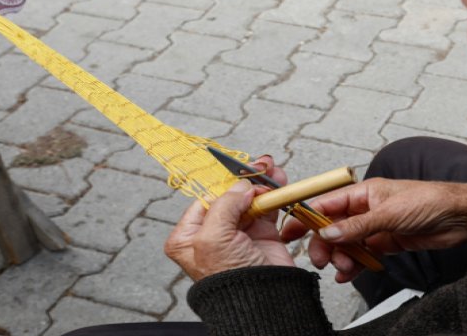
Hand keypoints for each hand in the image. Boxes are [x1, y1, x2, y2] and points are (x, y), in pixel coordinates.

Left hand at [165, 156, 293, 280]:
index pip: (205, 198)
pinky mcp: (262, 234)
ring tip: (272, 170)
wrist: (263, 300)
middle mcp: (212, 232)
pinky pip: (267, 207)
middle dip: (247, 179)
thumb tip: (241, 186)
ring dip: (263, 183)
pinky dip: (274, 194)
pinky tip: (279, 182)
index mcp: (188, 235)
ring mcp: (238, 233)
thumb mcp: (213, 238)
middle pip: (230, 195)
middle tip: (260, 166)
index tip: (238, 170)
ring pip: (250, 198)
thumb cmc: (229, 279)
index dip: (224, 183)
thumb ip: (224, 205)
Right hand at [280, 178, 466, 282]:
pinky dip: (355, 265)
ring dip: (340, 258)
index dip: (306, 218)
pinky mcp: (387, 243)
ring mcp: (376, 227)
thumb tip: (327, 234)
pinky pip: (363, 255)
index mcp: (364, 192)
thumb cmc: (429, 202)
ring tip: (342, 269)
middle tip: (322, 261)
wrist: (460, 217)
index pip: (327, 204)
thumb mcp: (389, 213)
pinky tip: (349, 275)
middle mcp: (367, 209)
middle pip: (333, 228)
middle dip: (324, 245)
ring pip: (347, 244)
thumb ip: (357, 226)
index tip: (290, 232)